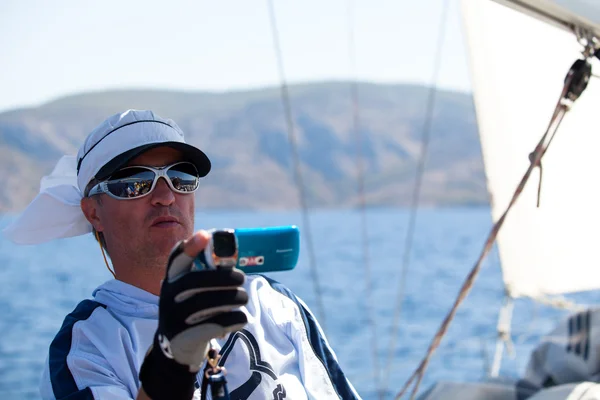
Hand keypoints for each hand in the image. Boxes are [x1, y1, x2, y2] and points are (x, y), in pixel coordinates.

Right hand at [139, 230, 248, 399]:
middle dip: (224, 277)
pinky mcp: (184, 337)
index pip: (176, 260)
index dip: (190, 247)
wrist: (176, 348)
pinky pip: (214, 325)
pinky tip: (241, 318)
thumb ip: (206, 276)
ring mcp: (173, 318)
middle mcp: (168, 296)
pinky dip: (233, 319)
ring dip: (232, 298)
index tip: (205, 235)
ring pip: (206, 303)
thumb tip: (230, 259)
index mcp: (171, 280)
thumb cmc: (192, 310)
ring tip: (244, 298)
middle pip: (196, 281)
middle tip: (242, 278)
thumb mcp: (190, 292)